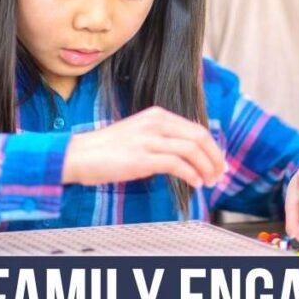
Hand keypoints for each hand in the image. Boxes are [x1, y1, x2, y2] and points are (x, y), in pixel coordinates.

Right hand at [62, 106, 224, 187]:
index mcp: (157, 115)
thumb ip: (162, 138)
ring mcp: (149, 139)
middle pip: (199, 137)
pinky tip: (195, 183)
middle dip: (214, 157)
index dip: (212, 147)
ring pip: (192, 150)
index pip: (196, 129)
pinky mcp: (143, 158)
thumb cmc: (106, 149)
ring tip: (208, 182)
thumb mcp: (139, 134)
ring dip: (206, 168)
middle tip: (219, 174)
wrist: (78, 155)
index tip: (218, 162)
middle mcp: (156, 123)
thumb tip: (187, 154)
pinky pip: (177, 164)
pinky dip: (191, 174)